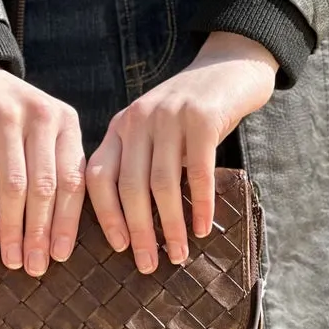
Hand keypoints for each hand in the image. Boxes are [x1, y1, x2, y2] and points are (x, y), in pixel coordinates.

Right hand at [0, 64, 85, 276]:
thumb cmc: (10, 117)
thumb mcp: (43, 129)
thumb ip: (57, 165)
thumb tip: (62, 232)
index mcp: (66, 122)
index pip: (73, 179)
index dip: (68, 222)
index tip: (62, 255)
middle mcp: (41, 117)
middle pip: (45, 187)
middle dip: (40, 233)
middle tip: (35, 267)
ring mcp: (7, 118)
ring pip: (14, 186)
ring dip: (13, 229)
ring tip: (11, 258)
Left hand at [86, 32, 277, 273]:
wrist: (230, 64)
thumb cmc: (191, 111)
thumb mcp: (155, 131)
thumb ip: (141, 163)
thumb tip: (135, 225)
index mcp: (120, 127)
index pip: (99, 177)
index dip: (106, 216)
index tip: (119, 247)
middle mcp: (138, 119)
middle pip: (130, 186)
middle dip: (139, 231)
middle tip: (148, 264)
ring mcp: (169, 116)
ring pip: (162, 184)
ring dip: (170, 226)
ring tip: (178, 254)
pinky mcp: (202, 117)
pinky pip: (198, 172)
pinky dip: (200, 205)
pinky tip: (202, 228)